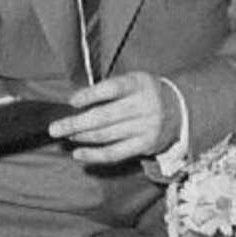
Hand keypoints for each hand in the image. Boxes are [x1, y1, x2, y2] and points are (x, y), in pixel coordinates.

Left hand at [48, 71, 181, 163]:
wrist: (181, 108)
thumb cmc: (144, 92)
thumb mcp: (132, 81)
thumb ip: (108, 89)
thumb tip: (74, 104)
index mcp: (138, 84)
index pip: (111, 89)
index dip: (90, 95)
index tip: (71, 102)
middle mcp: (143, 106)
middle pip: (103, 117)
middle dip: (75, 124)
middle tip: (54, 128)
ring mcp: (146, 127)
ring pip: (106, 136)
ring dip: (81, 137)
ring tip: (65, 135)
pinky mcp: (146, 145)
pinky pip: (116, 153)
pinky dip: (94, 155)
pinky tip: (78, 154)